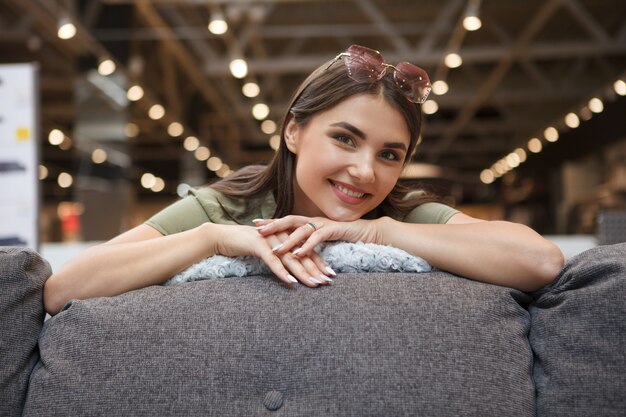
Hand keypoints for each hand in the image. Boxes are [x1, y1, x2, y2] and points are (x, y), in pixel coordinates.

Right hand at [211, 223, 331, 286]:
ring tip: (314, 284)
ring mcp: (271, 240)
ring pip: (291, 259)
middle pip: (302, 255)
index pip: (306, 251)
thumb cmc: (244, 244)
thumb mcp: (266, 250)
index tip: (330, 275)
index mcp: (285, 236)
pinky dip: (282, 272)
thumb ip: (280, 256)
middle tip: (328, 281)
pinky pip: (273, 261)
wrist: (223, 237)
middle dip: (316, 269)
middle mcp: (281, 236)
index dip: (319, 263)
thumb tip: (292, 270)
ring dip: (304, 273)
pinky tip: (291, 282)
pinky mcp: (259, 245)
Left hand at [254, 215, 383, 259]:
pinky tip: (298, 254)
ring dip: (287, 241)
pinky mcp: (333, 230)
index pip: (287, 220)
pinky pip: (317, 238)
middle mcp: (313, 220)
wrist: (366, 232)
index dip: (271, 221)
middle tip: (257, 230)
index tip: (255, 224)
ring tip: (275, 250)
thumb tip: (294, 250)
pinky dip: (306, 246)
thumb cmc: (344, 237)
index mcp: (309, 222)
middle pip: (289, 220)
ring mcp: (323, 224)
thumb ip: (309, 242)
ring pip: (301, 231)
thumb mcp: (323, 240)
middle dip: (273, 225)